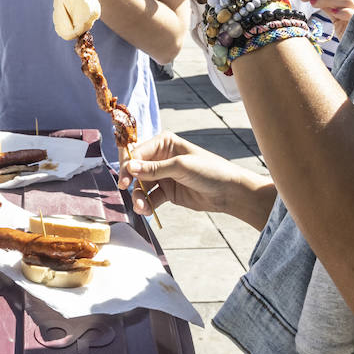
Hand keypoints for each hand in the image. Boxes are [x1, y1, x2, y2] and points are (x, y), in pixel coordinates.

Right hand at [117, 131, 247, 217]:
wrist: (229, 192)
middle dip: (130, 180)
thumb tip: (130, 167)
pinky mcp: (167, 191)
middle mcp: (161, 157)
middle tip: (126, 190)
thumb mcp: (180, 167)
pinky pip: (150, 197)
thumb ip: (154, 168)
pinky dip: (146, 204)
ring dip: (139, 196)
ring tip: (142, 207)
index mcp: (164, 143)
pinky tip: (147, 210)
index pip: (138, 151)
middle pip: (136, 169)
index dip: (128, 164)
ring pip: (141, 185)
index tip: (125, 179)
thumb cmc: (210, 171)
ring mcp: (163, 175)